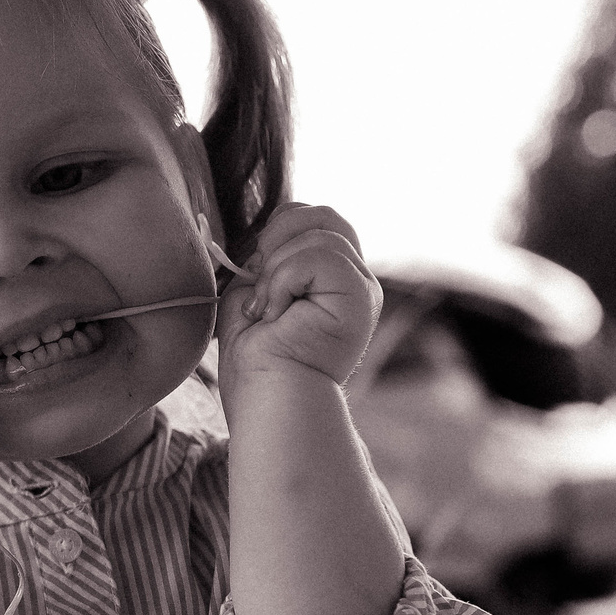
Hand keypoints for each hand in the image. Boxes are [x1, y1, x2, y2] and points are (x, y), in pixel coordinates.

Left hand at [216, 203, 382, 411]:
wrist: (268, 399)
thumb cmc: (257, 360)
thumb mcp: (253, 294)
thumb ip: (265, 260)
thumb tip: (264, 238)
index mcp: (331, 276)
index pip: (311, 218)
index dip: (277, 231)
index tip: (255, 274)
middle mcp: (354, 278)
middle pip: (322, 215)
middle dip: (276, 238)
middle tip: (259, 285)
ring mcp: (362, 287)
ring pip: (320, 234)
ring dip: (276, 270)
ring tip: (269, 310)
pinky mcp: (361, 297)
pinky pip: (320, 256)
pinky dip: (284, 280)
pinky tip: (278, 315)